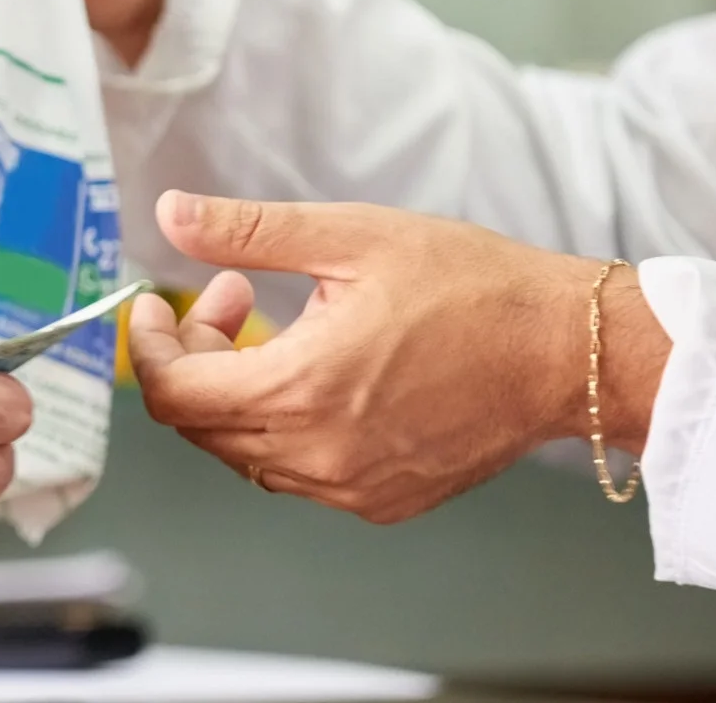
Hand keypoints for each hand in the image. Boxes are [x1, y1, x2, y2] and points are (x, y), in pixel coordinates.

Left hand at [127, 194, 670, 524]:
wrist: (567, 351)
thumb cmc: (476, 288)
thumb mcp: (352, 236)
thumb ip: (249, 230)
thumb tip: (172, 215)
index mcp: (302, 389)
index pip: (173, 392)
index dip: (148, 345)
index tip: (156, 304)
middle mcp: (319, 454)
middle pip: (200, 425)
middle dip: (195, 355)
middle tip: (234, 296)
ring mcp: (351, 487)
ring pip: (244, 452)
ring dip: (238, 390)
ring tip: (282, 325)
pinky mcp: (382, 500)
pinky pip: (298, 472)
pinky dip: (283, 424)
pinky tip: (321, 371)